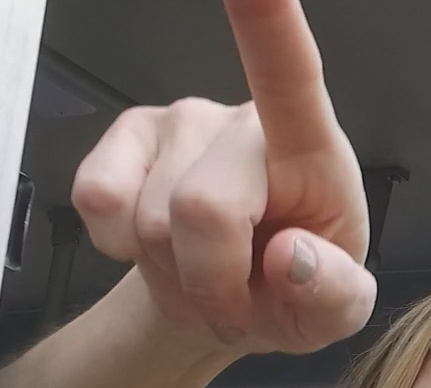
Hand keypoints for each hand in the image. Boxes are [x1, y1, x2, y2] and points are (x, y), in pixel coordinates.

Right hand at [70, 0, 374, 356]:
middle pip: (202, 207)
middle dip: (211, 279)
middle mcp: (240, 122)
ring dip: (174, 271)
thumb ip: (331, 293)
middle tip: (234, 299)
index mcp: (310, 151)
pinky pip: (97, 203)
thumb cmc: (290, 292)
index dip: (269, 25)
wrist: (228, 307)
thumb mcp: (333, 315)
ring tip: (205, 272)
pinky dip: (122, 249)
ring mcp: (177, 123)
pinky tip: (156, 248)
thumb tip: (288, 256)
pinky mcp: (124, 138)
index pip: (292, 78)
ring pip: (148, 219)